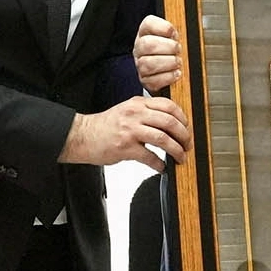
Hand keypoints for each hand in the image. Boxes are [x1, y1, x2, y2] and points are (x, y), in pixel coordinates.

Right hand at [60, 96, 188, 170]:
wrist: (82, 135)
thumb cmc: (105, 125)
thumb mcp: (127, 110)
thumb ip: (146, 112)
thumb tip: (170, 122)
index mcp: (138, 104)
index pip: (168, 106)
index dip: (183, 118)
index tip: (187, 128)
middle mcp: (135, 115)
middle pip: (170, 122)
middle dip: (184, 136)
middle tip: (187, 145)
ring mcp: (130, 131)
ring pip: (163, 139)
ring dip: (176, 150)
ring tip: (180, 157)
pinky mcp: (125, 148)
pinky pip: (149, 157)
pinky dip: (159, 164)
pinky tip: (162, 167)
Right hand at [134, 15, 182, 91]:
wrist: (167, 69)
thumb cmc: (171, 50)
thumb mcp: (174, 36)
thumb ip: (178, 31)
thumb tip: (189, 32)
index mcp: (146, 32)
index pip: (148, 24)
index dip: (162, 27)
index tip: (173, 33)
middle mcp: (140, 47)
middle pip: (147, 44)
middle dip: (167, 47)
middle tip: (178, 49)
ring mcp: (140, 64)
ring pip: (147, 64)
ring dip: (167, 63)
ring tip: (178, 62)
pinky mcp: (145, 80)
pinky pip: (153, 80)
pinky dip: (167, 77)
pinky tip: (175, 73)